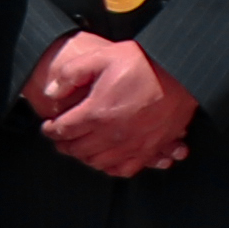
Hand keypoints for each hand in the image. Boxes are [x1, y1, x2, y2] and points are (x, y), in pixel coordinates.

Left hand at [26, 29, 198, 179]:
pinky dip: (110, 167)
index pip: (63, 130)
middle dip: (64, 144)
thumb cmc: (142, 64)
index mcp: (97, 113)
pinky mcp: (149, 150)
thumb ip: (71, 74)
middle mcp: (112, 135)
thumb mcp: (101, 58)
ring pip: (97, 163)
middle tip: (60, 138)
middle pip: (77, 150)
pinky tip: (105, 158)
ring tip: (79, 147)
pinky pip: (123, 169)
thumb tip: (51, 92)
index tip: (48, 126)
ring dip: (83, 156)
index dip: (50, 129)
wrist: (180, 74)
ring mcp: (131, 146)